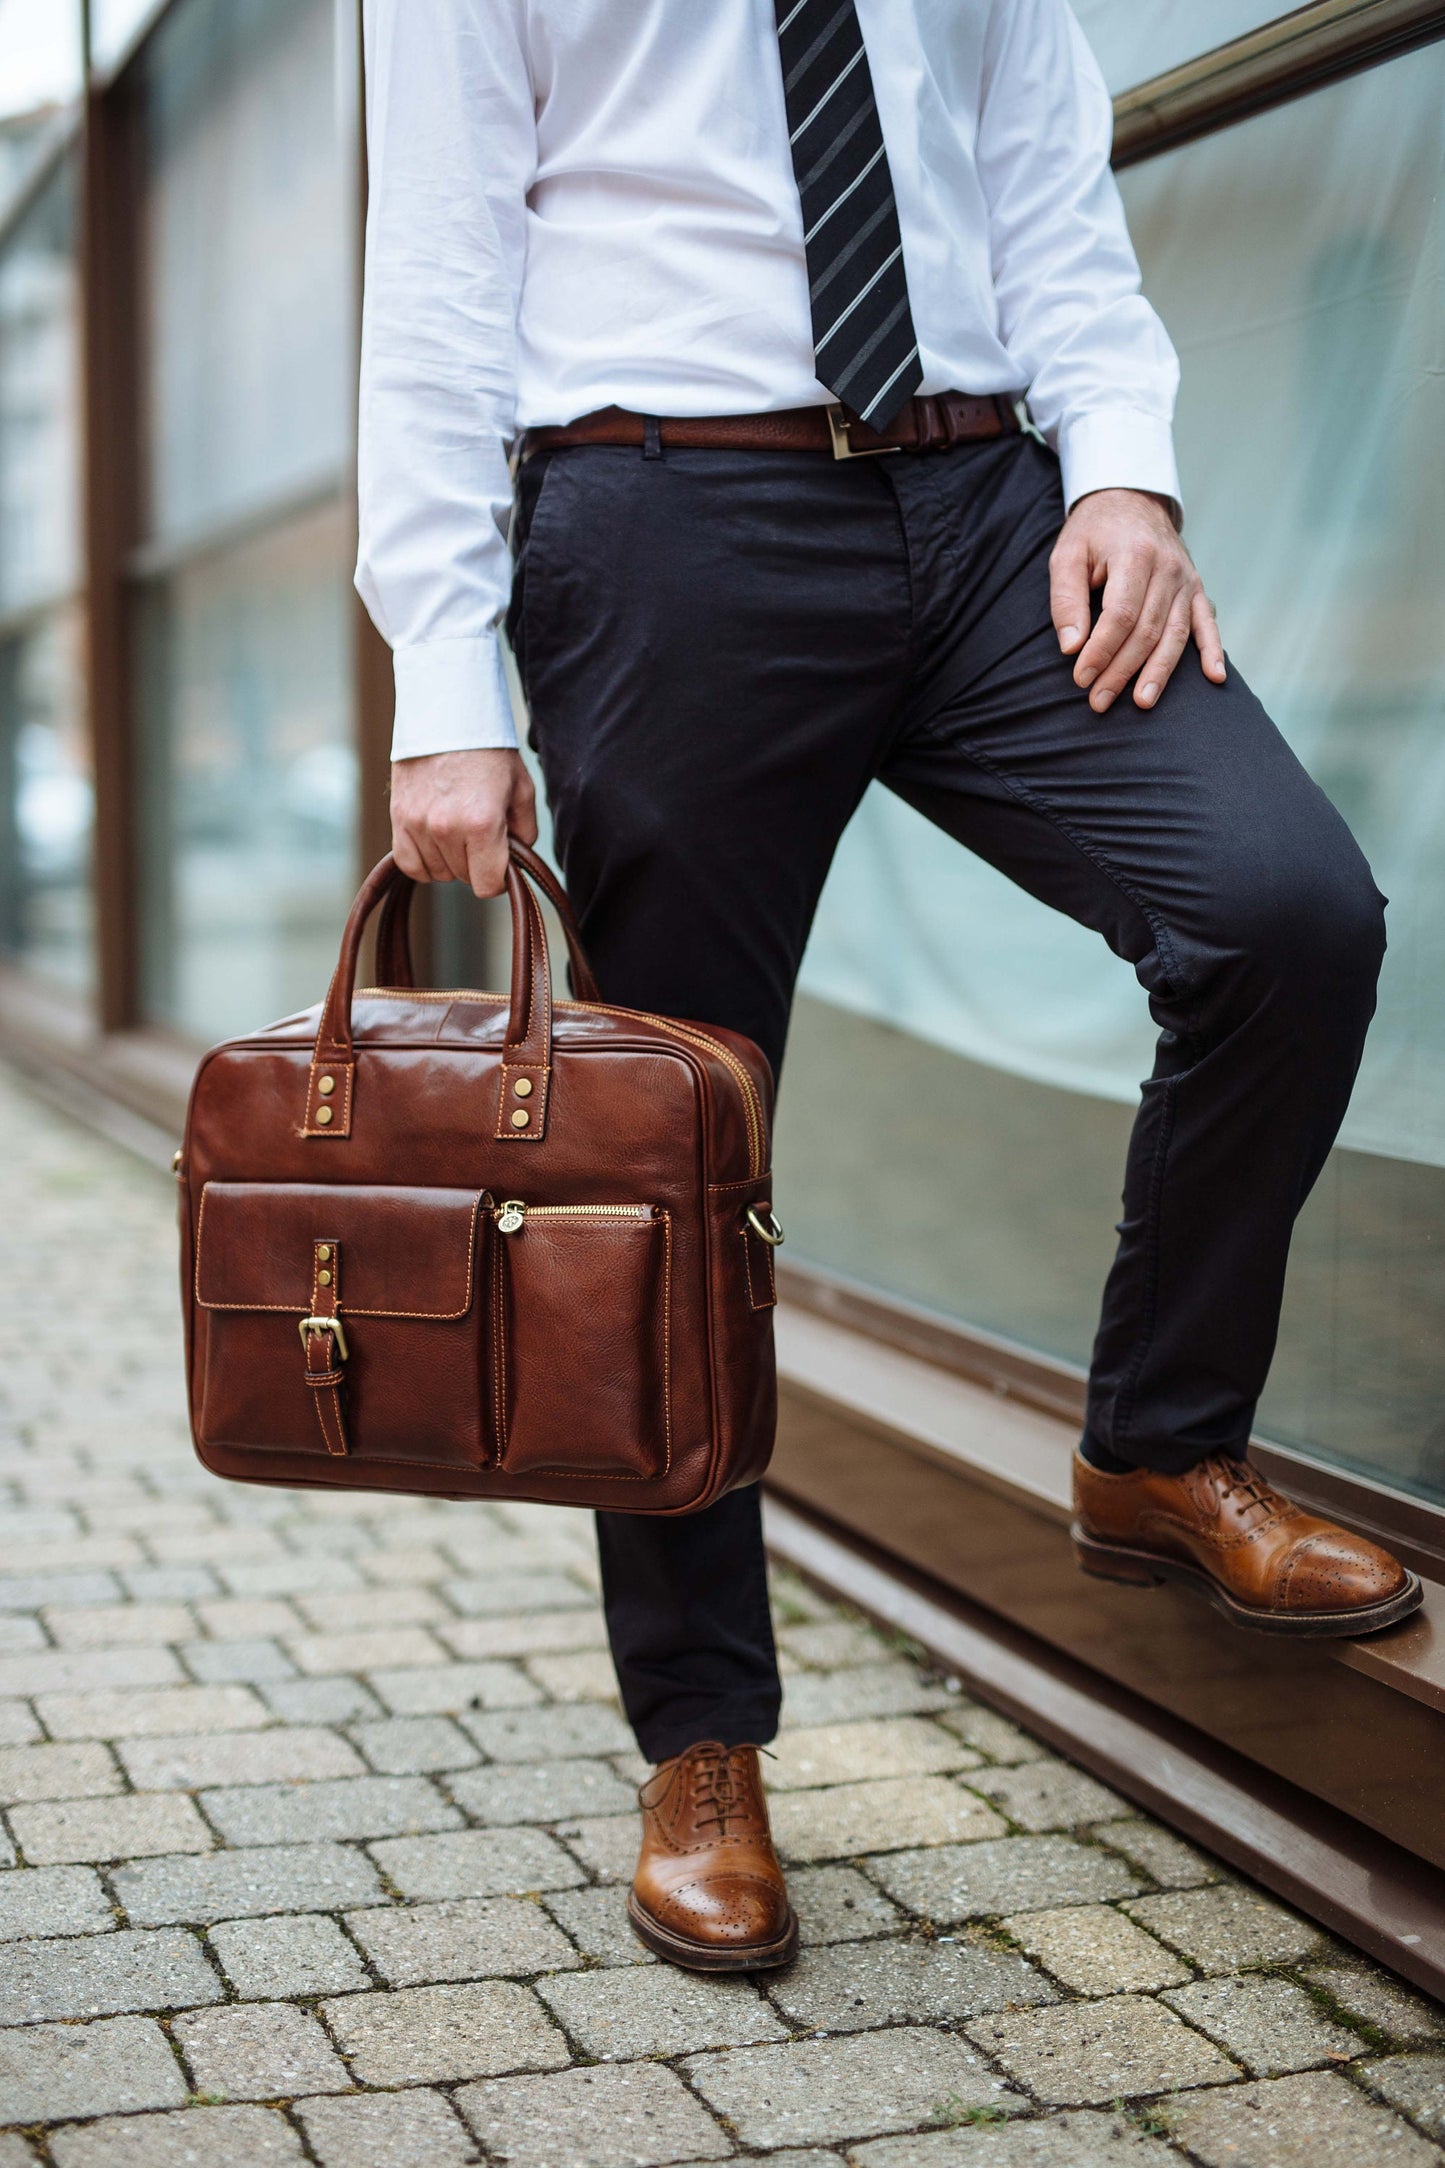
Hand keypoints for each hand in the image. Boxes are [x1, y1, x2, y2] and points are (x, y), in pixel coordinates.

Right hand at [389, 748, 537, 897]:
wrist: (448, 717)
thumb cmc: (489, 752)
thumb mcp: (522, 789)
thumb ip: (524, 832)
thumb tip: (516, 860)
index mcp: (482, 824)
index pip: (487, 885)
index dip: (498, 879)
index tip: (500, 862)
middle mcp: (446, 828)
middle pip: (463, 878)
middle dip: (476, 863)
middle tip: (481, 834)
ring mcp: (418, 824)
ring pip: (437, 873)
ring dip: (450, 861)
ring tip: (458, 830)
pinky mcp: (398, 818)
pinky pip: (409, 864)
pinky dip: (423, 861)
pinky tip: (435, 843)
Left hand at [1049, 488, 1225, 712]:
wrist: (1131, 500)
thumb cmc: (1094, 533)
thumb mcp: (1068, 554)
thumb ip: (1066, 599)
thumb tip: (1071, 646)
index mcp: (1136, 555)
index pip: (1120, 614)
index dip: (1101, 650)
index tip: (1082, 678)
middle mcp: (1168, 568)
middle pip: (1147, 630)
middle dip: (1122, 670)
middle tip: (1099, 701)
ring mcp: (1187, 580)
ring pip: (1176, 634)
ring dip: (1159, 673)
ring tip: (1142, 704)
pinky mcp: (1197, 589)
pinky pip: (1208, 624)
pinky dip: (1213, 652)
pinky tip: (1216, 679)